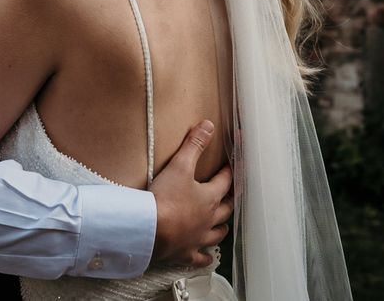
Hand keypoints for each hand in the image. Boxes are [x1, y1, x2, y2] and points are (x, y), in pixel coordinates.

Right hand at [149, 120, 232, 266]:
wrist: (152, 229)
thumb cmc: (166, 197)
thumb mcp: (180, 165)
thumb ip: (194, 145)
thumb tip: (208, 126)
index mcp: (208, 197)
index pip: (224, 182)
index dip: (228, 172)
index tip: (231, 166)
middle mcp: (208, 219)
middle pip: (225, 209)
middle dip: (228, 200)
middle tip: (230, 195)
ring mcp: (198, 237)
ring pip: (217, 234)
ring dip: (221, 227)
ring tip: (223, 224)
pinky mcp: (186, 252)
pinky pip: (200, 257)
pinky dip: (205, 256)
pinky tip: (208, 257)